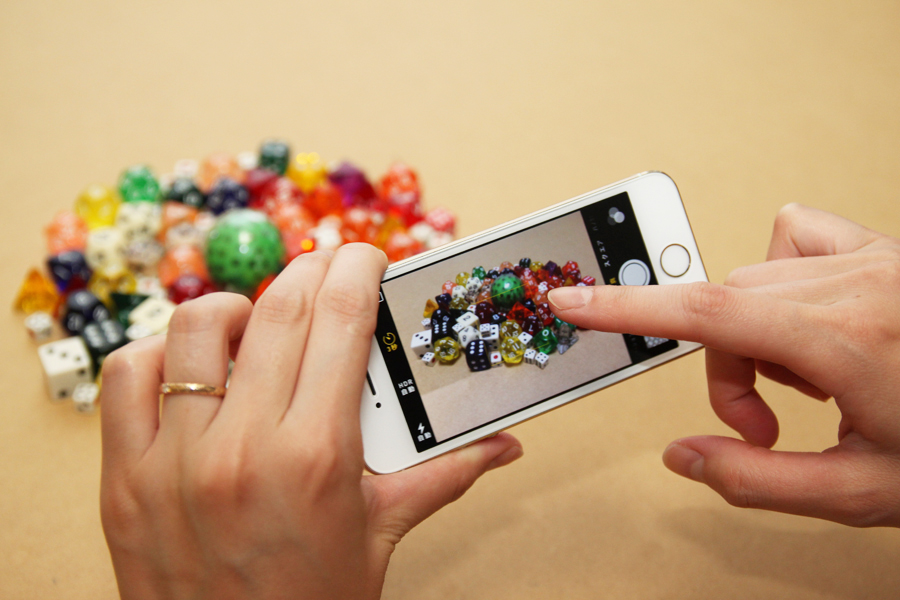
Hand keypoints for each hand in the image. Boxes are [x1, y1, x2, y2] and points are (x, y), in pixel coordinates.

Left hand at [99, 244, 521, 599]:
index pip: (341, 324)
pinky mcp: (123, 477)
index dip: (356, 272)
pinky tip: (190, 366)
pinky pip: (127, 378)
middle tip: (326, 269)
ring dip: (234, 308)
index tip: (364, 257)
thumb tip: (503, 446)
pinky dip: (158, 353)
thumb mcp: (382, 537)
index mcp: (316, 458)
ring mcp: (173, 460)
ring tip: (256, 322)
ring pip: (194, 330)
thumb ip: (443, 476)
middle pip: (279, 312)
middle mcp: (242, 449)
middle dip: (311, 272)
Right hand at [548, 204, 899, 526]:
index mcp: (849, 340)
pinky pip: (795, 234)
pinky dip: (778, 273)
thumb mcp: (863, 492)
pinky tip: (807, 311)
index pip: (706, 311)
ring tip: (802, 377)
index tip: (570, 298)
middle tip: (762, 424)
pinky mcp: (882, 246)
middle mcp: (858, 283)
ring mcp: (874, 257)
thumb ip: (757, 481)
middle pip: (725, 305)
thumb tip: (682, 456)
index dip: (626, 306)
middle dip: (726, 371)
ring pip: (752, 276)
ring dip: (753, 331)